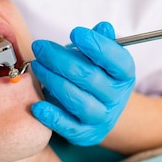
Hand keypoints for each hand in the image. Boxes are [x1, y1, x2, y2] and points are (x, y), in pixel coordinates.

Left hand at [30, 22, 135, 145]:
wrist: (98, 111)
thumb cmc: (95, 76)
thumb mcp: (100, 58)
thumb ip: (100, 42)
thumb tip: (104, 27)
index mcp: (124, 75)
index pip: (116, 60)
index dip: (96, 45)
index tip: (75, 32)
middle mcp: (117, 98)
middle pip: (90, 78)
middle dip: (61, 60)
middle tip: (40, 47)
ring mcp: (102, 118)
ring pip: (78, 101)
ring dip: (53, 82)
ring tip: (37, 67)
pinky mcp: (85, 134)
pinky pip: (68, 127)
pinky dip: (52, 117)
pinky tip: (37, 105)